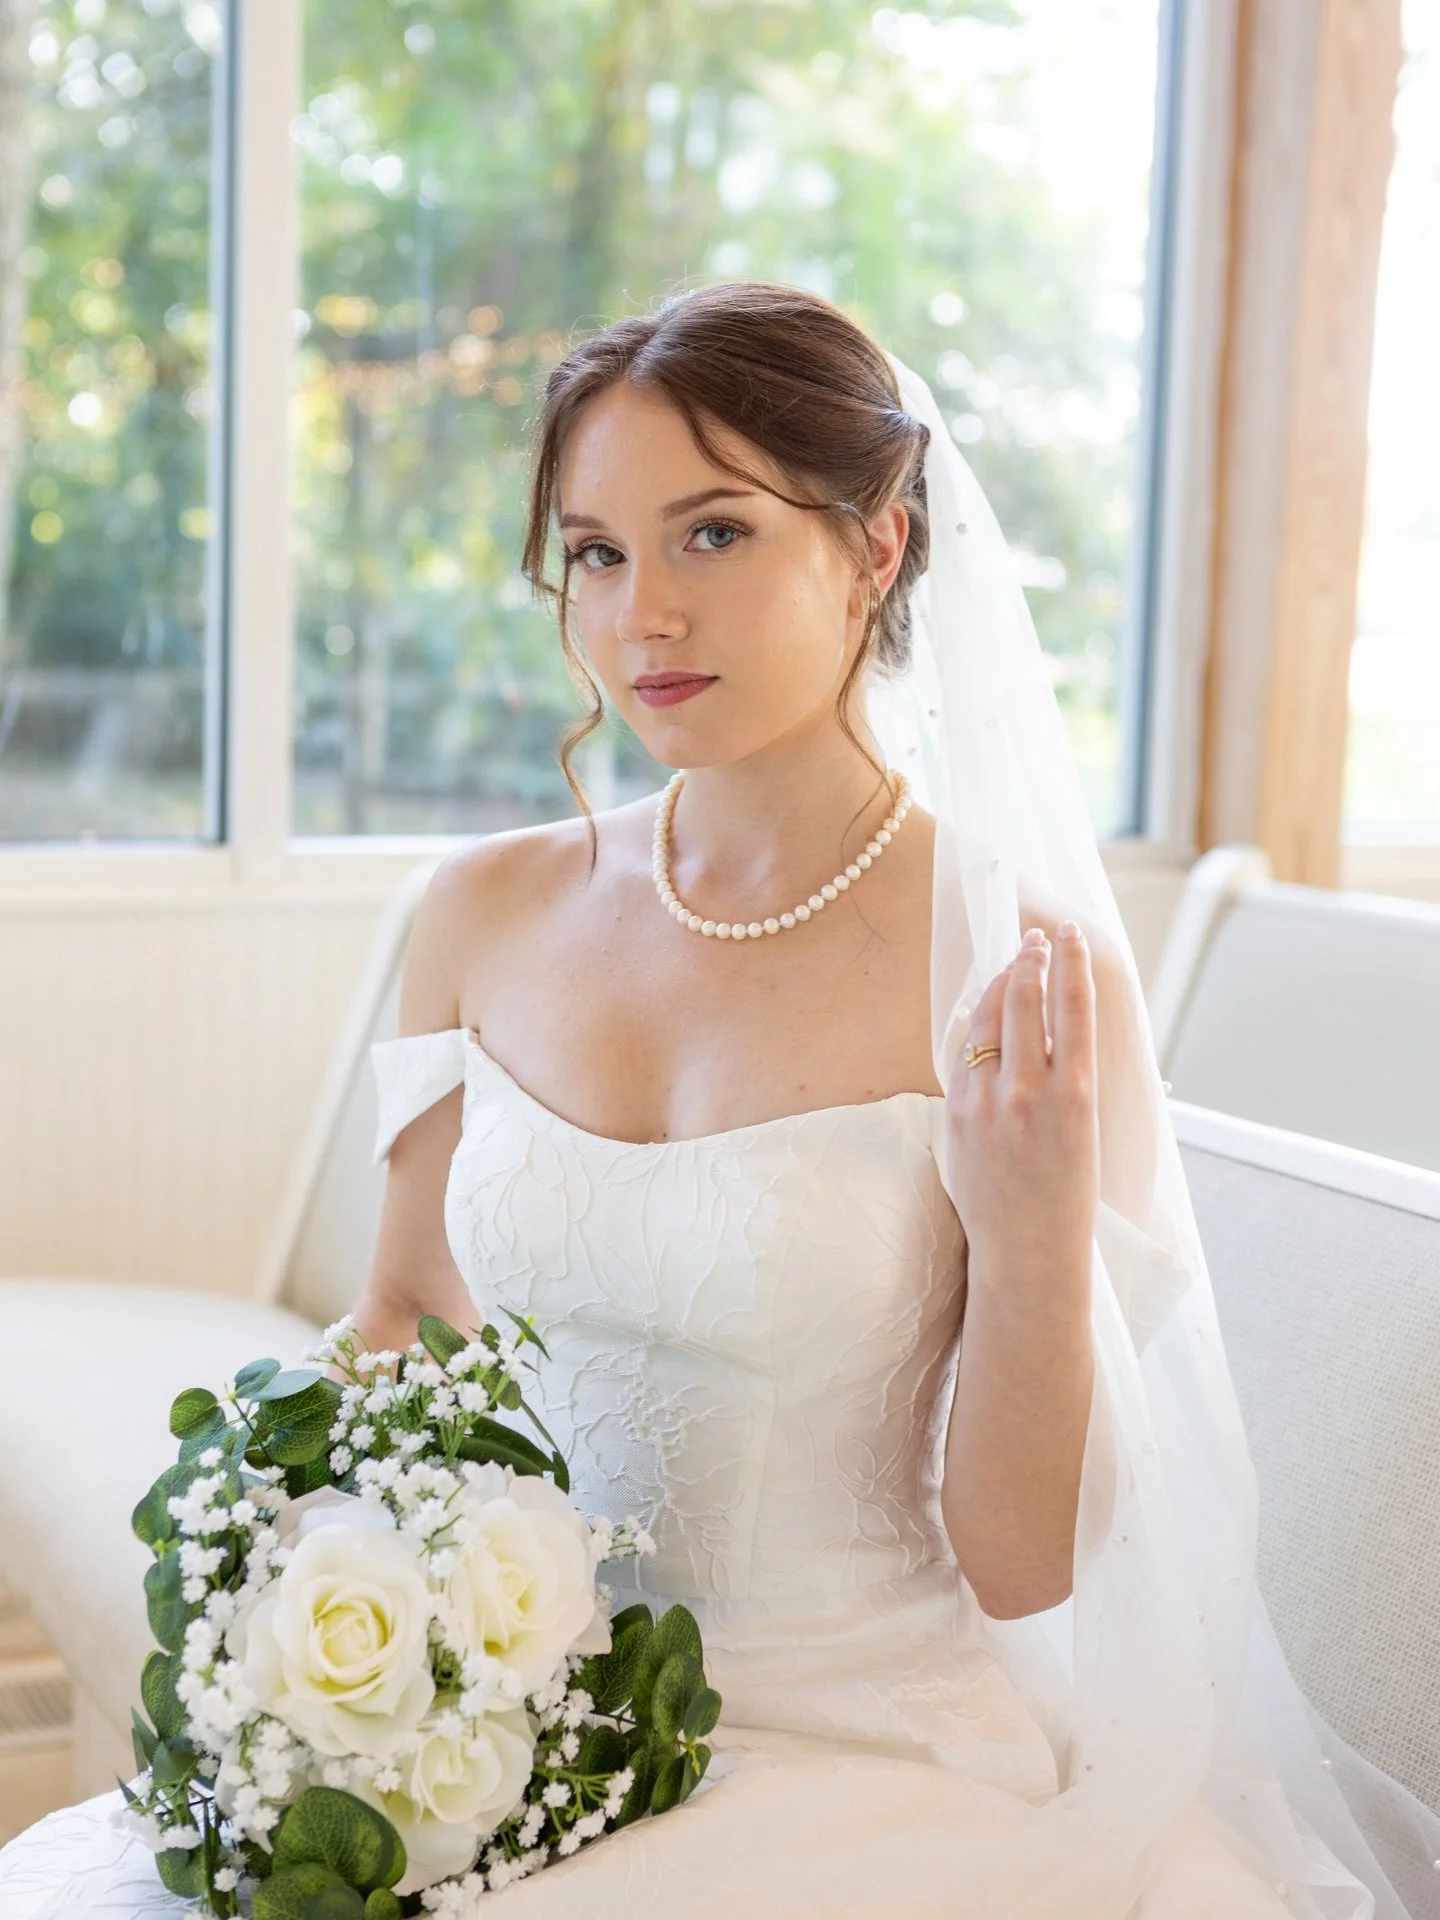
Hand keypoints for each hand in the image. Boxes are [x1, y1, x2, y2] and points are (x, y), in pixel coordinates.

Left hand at [944, 921, 1098, 1278]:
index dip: (1069, 960)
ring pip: (988, 1019)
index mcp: (1077, 1095)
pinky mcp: (957, 1115)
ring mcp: (988, 1103)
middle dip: (1029, 959)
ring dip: (1000, 984)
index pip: (1072, 1006)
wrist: (1028, 1249)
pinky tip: (985, 1008)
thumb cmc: (1069, 1192)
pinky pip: (964, 1053)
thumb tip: (1053, 1022)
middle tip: (1034, 938)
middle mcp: (1030, 1093)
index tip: (1067, 932)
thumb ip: (1070, 1074)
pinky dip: (976, 1025)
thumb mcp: (1086, 1127)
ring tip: (1012, 964)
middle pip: (1025, 1000)